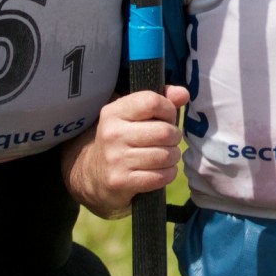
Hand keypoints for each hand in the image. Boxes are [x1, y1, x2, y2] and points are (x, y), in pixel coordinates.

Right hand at [61, 84, 189, 219]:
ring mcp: (116, 159)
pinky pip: (160, 177)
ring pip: (165, 155)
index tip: (167, 118)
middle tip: (169, 141)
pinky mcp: (121, 182)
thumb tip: (183, 94)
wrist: (91, 175)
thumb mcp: (133, 115)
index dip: (168, 110)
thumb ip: (160, 100)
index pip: (152, 102)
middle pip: (164, 131)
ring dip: (173, 156)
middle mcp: (113, 134)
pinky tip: (161, 171)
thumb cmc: (121, 139)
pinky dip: (168, 174)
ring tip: (166, 155)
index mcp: (114, 112)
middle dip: (175, 137)